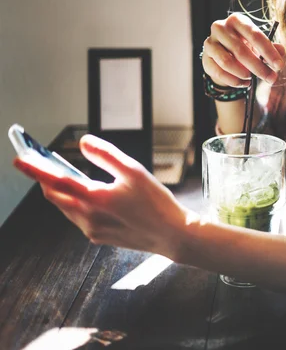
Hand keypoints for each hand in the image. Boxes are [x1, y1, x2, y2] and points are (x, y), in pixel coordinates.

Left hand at [12, 134, 190, 259]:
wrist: (171, 235)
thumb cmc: (157, 204)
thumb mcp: (134, 171)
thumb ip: (106, 155)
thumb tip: (84, 143)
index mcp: (95, 198)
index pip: (55, 181)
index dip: (35, 169)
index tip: (20, 160)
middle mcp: (88, 217)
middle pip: (54, 196)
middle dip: (45, 180)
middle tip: (41, 165)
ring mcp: (91, 230)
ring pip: (65, 208)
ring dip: (61, 193)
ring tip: (64, 177)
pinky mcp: (98, 237)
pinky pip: (78, 218)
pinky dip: (75, 204)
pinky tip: (88, 196)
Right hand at [202, 13, 285, 86]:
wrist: (224, 55)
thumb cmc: (246, 47)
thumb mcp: (260, 45)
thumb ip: (272, 48)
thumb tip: (281, 52)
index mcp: (237, 21)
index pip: (255, 35)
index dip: (269, 52)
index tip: (279, 66)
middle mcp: (220, 28)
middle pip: (241, 50)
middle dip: (259, 67)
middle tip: (271, 78)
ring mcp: (210, 43)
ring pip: (227, 63)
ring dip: (244, 74)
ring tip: (252, 78)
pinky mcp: (205, 59)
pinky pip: (220, 73)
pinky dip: (234, 81)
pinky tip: (243, 83)